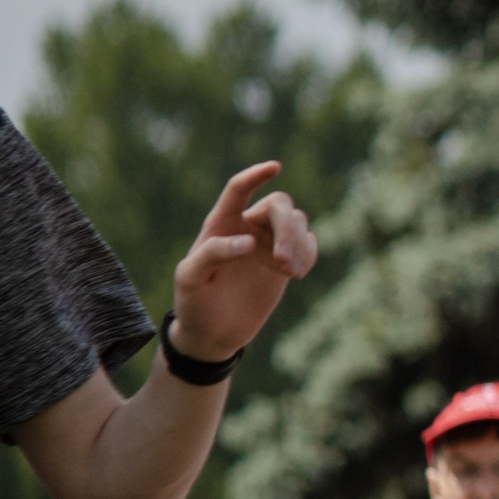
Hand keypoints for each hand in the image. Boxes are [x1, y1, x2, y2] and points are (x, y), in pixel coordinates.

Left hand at [169, 163, 317, 362]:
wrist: (213, 332)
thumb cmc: (194, 301)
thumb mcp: (190, 278)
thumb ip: (213, 253)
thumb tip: (249, 242)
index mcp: (219, 224)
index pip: (238, 190)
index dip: (255, 176)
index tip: (275, 167)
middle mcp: (247, 227)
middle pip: (279, 205)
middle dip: (287, 229)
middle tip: (284, 262)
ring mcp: (269, 243)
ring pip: (298, 222)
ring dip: (299, 244)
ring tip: (290, 272)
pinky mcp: (286, 261)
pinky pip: (309, 244)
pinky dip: (309, 254)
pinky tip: (297, 274)